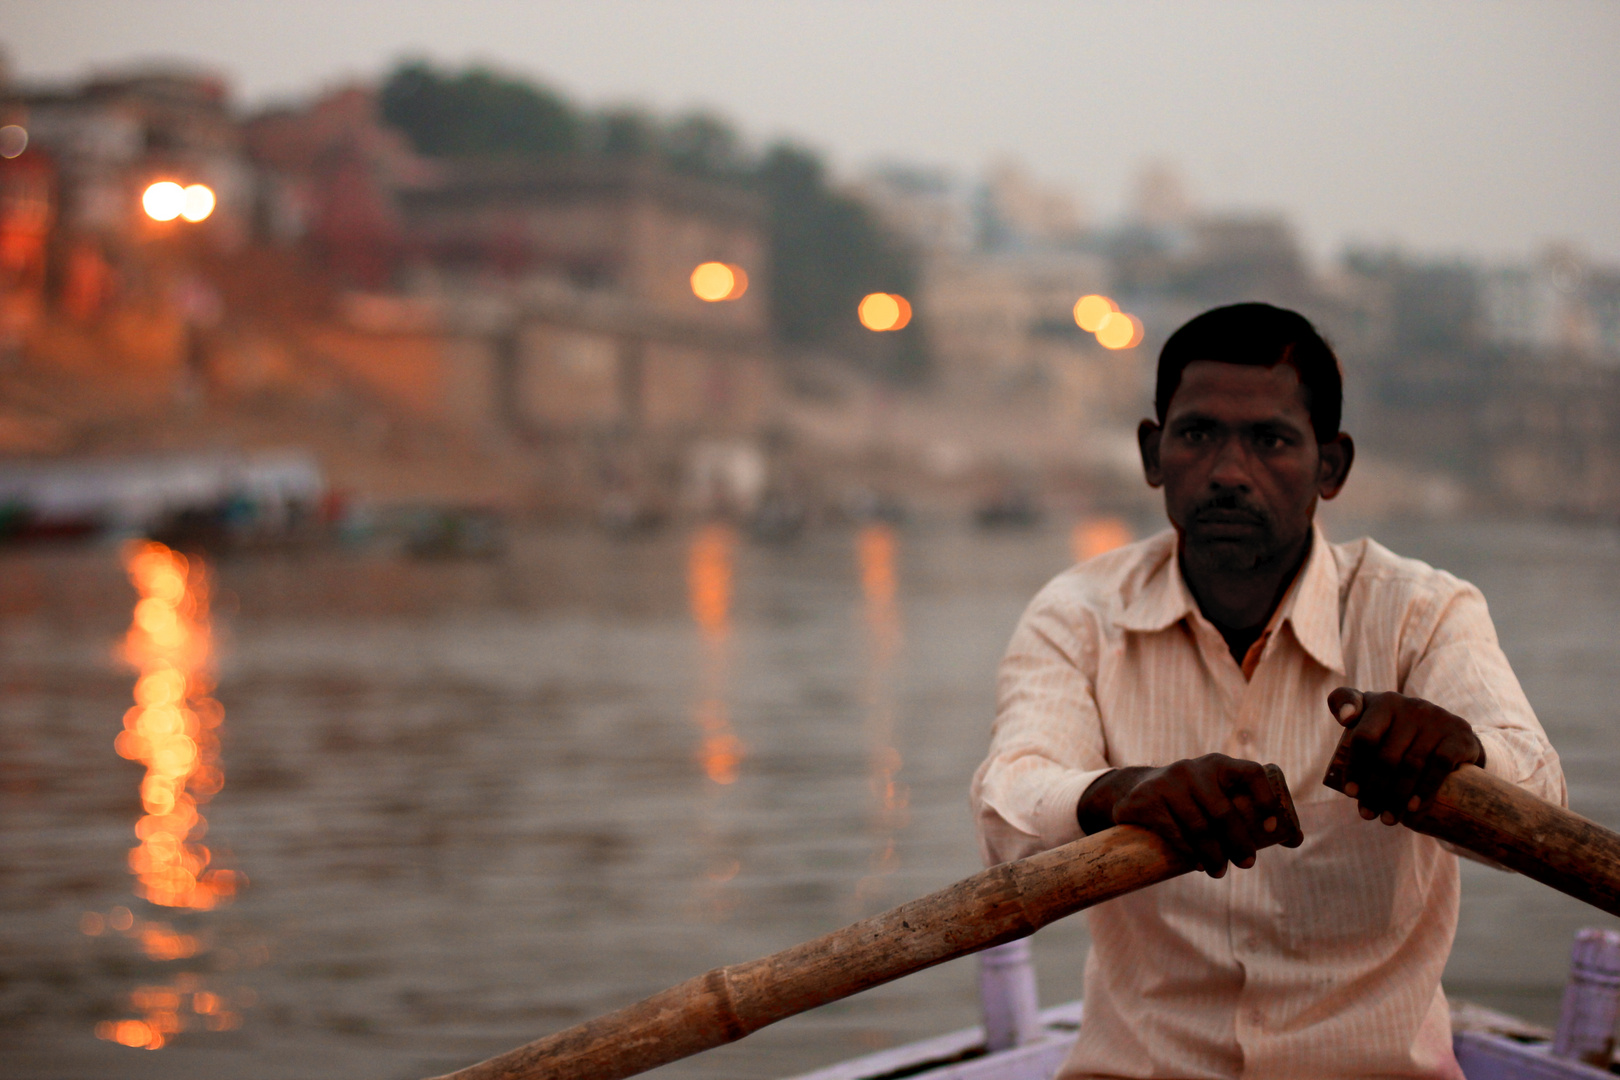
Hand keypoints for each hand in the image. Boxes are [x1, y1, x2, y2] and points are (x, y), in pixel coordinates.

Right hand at [1078, 754, 1293, 877]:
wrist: (1136, 791)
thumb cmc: (1193, 799)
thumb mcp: (1218, 795)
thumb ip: (1251, 812)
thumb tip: (1296, 838)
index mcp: (1219, 765)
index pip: (1250, 772)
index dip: (1266, 798)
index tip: (1273, 828)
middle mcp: (1193, 769)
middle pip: (1223, 811)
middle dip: (1239, 842)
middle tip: (1247, 864)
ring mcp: (1168, 783)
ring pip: (1198, 826)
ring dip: (1213, 855)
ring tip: (1219, 871)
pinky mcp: (1146, 800)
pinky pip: (1173, 831)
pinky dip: (1189, 851)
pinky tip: (1197, 863)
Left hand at [1327, 687, 1485, 824]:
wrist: (1452, 733)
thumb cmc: (1398, 727)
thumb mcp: (1373, 710)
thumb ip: (1346, 703)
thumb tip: (1345, 718)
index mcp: (1385, 703)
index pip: (1364, 737)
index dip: (1355, 767)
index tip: (1350, 793)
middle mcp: (1411, 706)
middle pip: (1387, 757)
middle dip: (1374, 791)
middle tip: (1367, 815)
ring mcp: (1437, 720)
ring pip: (1411, 765)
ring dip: (1397, 797)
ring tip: (1387, 819)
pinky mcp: (1459, 735)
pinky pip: (1440, 765)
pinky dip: (1425, 790)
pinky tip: (1414, 808)